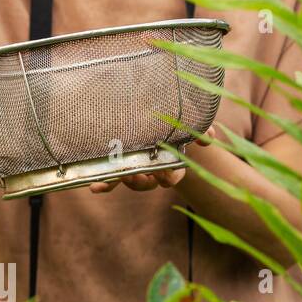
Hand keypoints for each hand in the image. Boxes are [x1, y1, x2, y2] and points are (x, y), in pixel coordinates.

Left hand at [88, 126, 216, 193]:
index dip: (169, 176)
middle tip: (135, 173)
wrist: (153, 113)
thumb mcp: (186, 121)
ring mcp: (134, 167)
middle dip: (143, 182)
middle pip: (149, 184)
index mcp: (170, 161)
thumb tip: (207, 139)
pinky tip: (94, 188)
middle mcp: (152, 168)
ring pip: (130, 182)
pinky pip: (109, 179)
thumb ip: (200, 128)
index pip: (173, 176)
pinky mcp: (118, 164)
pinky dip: (103, 186)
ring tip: (118, 173)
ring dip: (124, 181)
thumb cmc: (173, 119)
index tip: (163, 170)